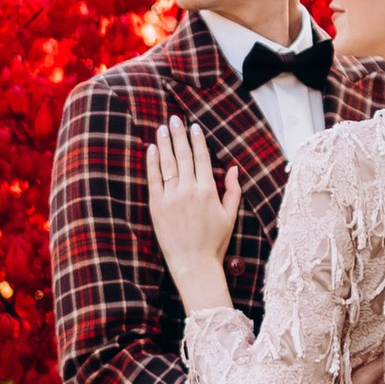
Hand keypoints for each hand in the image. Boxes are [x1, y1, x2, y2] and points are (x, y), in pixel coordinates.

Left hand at [145, 118, 241, 306]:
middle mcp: (189, 191)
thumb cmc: (214, 242)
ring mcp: (171, 198)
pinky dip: (152, 162)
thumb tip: (233, 168)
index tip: (194, 126)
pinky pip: (153, 179)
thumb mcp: (230, 216)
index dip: (197, 140)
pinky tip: (152, 149)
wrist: (194, 265)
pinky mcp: (157, 206)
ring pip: (168, 164)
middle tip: (175, 118)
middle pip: (183, 155)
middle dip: (179, 134)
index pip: (202, 158)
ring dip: (165, 143)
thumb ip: (232, 190)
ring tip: (162, 128)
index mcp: (208, 191)